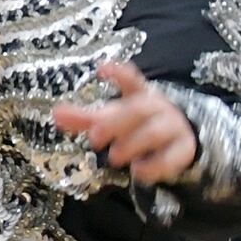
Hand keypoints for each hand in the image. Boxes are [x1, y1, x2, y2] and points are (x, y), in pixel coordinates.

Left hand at [54, 59, 200, 184]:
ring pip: (155, 132)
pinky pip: (174, 157)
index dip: (119, 73)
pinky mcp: (185, 149)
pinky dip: (155, 166)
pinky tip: (138, 172)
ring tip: (114, 158)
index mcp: (139, 95)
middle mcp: (158, 108)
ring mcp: (174, 127)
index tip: (102, 68)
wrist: (178, 138)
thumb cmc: (136, 124)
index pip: (131, 80)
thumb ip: (84, 118)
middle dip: (114, 124)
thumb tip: (55, 114)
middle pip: (138, 109)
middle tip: (95, 139)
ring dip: (132, 145)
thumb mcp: (111, 118)